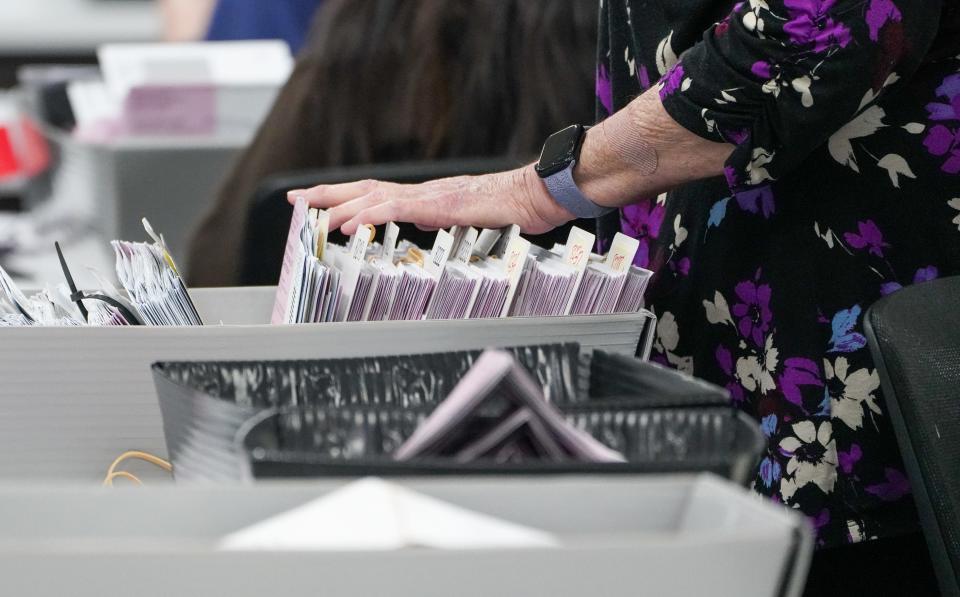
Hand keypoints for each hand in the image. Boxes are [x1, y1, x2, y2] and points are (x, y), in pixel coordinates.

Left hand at [286, 165, 572, 234]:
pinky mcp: (439, 205)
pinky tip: (348, 223)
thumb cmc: (509, 211)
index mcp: (425, 198)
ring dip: (340, 204)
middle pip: (364, 188)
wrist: (534, 197)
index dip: (344, 197)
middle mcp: (421, 192)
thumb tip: (418, 222)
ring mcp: (429, 196)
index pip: (376, 194)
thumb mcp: (465, 221)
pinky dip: (367, 215)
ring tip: (313, 214)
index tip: (317, 202)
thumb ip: (437, 220)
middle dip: (327, 194)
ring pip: (373, 196)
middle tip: (296, 200)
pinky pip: (395, 208)